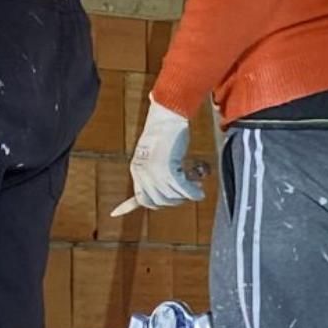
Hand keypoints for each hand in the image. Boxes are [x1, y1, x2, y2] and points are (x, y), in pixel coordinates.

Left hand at [113, 98, 202, 214]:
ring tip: (195, 185)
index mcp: (136, 169)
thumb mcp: (154, 155)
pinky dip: (193, 193)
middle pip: (158, 202)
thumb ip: (154, 172)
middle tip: (186, 192)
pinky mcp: (168, 168)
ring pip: (172, 197)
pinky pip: (182, 190)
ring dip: (186, 195)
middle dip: (174, 201)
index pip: (139, 198)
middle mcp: (142, 173)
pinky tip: (199, 191)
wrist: (168, 116)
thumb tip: (164, 190)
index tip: (128, 211)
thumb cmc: (164, 132)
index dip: (140, 205)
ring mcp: (154, 172)